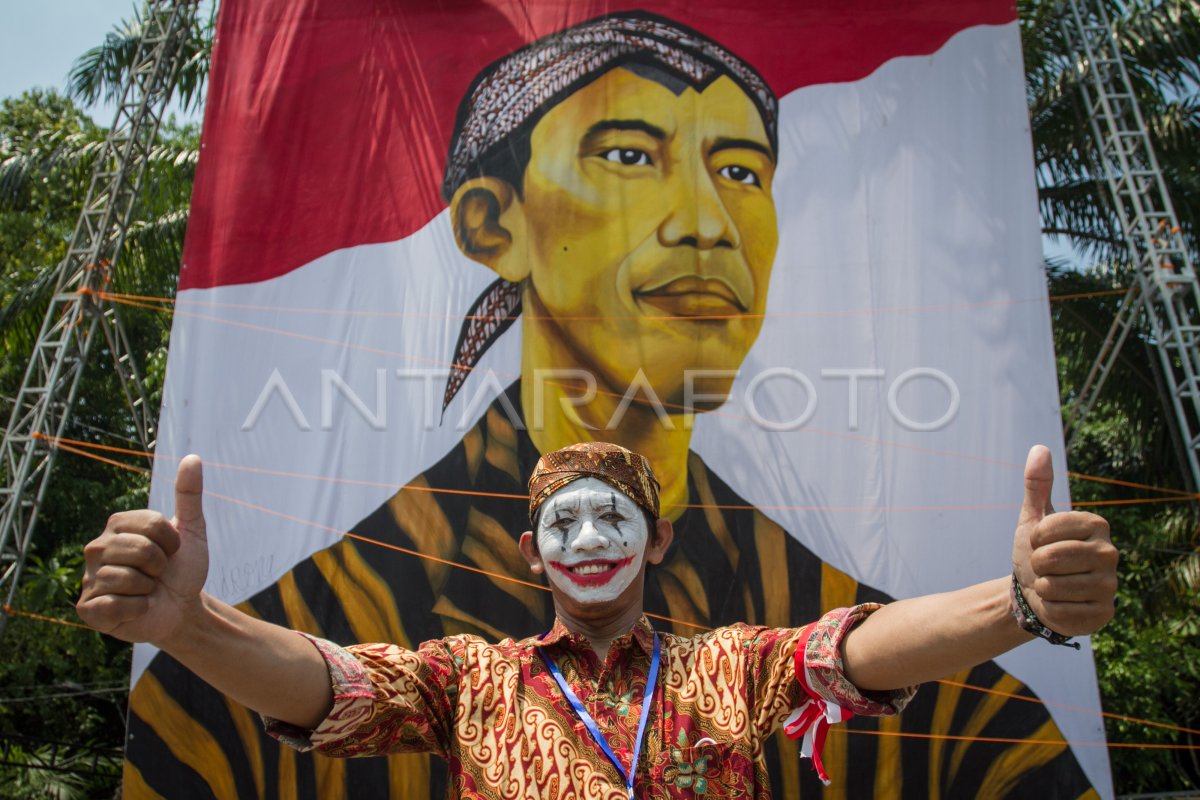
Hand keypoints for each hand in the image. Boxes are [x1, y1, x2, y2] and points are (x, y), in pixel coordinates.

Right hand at [77, 455, 207, 643]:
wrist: (182, 609)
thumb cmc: (183, 569)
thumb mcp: (192, 531)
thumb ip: (189, 495)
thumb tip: (192, 458)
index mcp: (118, 525)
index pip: (152, 525)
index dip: (172, 543)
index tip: (171, 552)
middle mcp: (96, 547)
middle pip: (141, 550)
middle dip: (161, 566)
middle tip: (157, 574)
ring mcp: (88, 578)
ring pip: (128, 578)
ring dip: (149, 589)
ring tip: (146, 591)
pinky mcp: (87, 608)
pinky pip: (115, 604)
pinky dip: (137, 609)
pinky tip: (136, 609)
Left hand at [1012, 445, 1117, 636]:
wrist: (1037, 593)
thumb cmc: (1037, 551)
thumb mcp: (1033, 517)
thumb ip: (1037, 484)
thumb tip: (1039, 448)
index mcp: (1096, 525)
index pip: (1046, 529)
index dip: (1033, 539)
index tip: (1040, 542)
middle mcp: (1110, 553)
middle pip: (1048, 558)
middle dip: (1036, 564)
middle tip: (1045, 567)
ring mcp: (1110, 585)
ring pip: (1052, 586)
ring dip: (1042, 587)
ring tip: (1053, 584)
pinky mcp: (1104, 613)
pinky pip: (1060, 610)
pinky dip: (1050, 609)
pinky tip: (1061, 604)